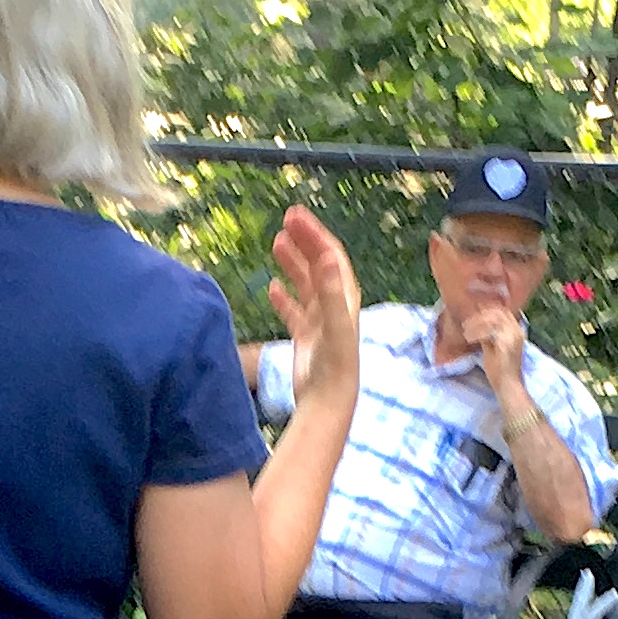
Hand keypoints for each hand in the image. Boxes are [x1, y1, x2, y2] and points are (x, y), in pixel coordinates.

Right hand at [267, 206, 361, 398]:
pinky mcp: (306, 338)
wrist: (327, 401)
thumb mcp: (335, 326)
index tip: (296, 217)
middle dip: (305, 241)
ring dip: (293, 264)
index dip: (315, 235)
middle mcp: (334, 306)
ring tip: (277, 243)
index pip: (331, 256)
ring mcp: (319, 322)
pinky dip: (284, 298)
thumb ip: (332, 292)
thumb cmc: (334, 366)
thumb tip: (328, 257)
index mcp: (344, 298)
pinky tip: (272, 288)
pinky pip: (294, 310)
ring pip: (306, 284)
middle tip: (286, 220)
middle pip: (319, 265)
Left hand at [452, 304, 528, 392]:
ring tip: (465, 330)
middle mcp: (517, 331)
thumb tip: (477, 325)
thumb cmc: (500, 370)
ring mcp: (513, 337)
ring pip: (493, 319)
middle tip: (466, 321)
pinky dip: (477, 333)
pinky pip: (489, 331)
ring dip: (476, 323)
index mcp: (516, 331)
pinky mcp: (506, 344)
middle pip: (498, 312)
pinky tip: (469, 338)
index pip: (503, 311)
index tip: (473, 310)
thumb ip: (487, 335)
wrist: (508, 386)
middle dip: (480, 314)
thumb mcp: (492, 348)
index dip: (488, 309)